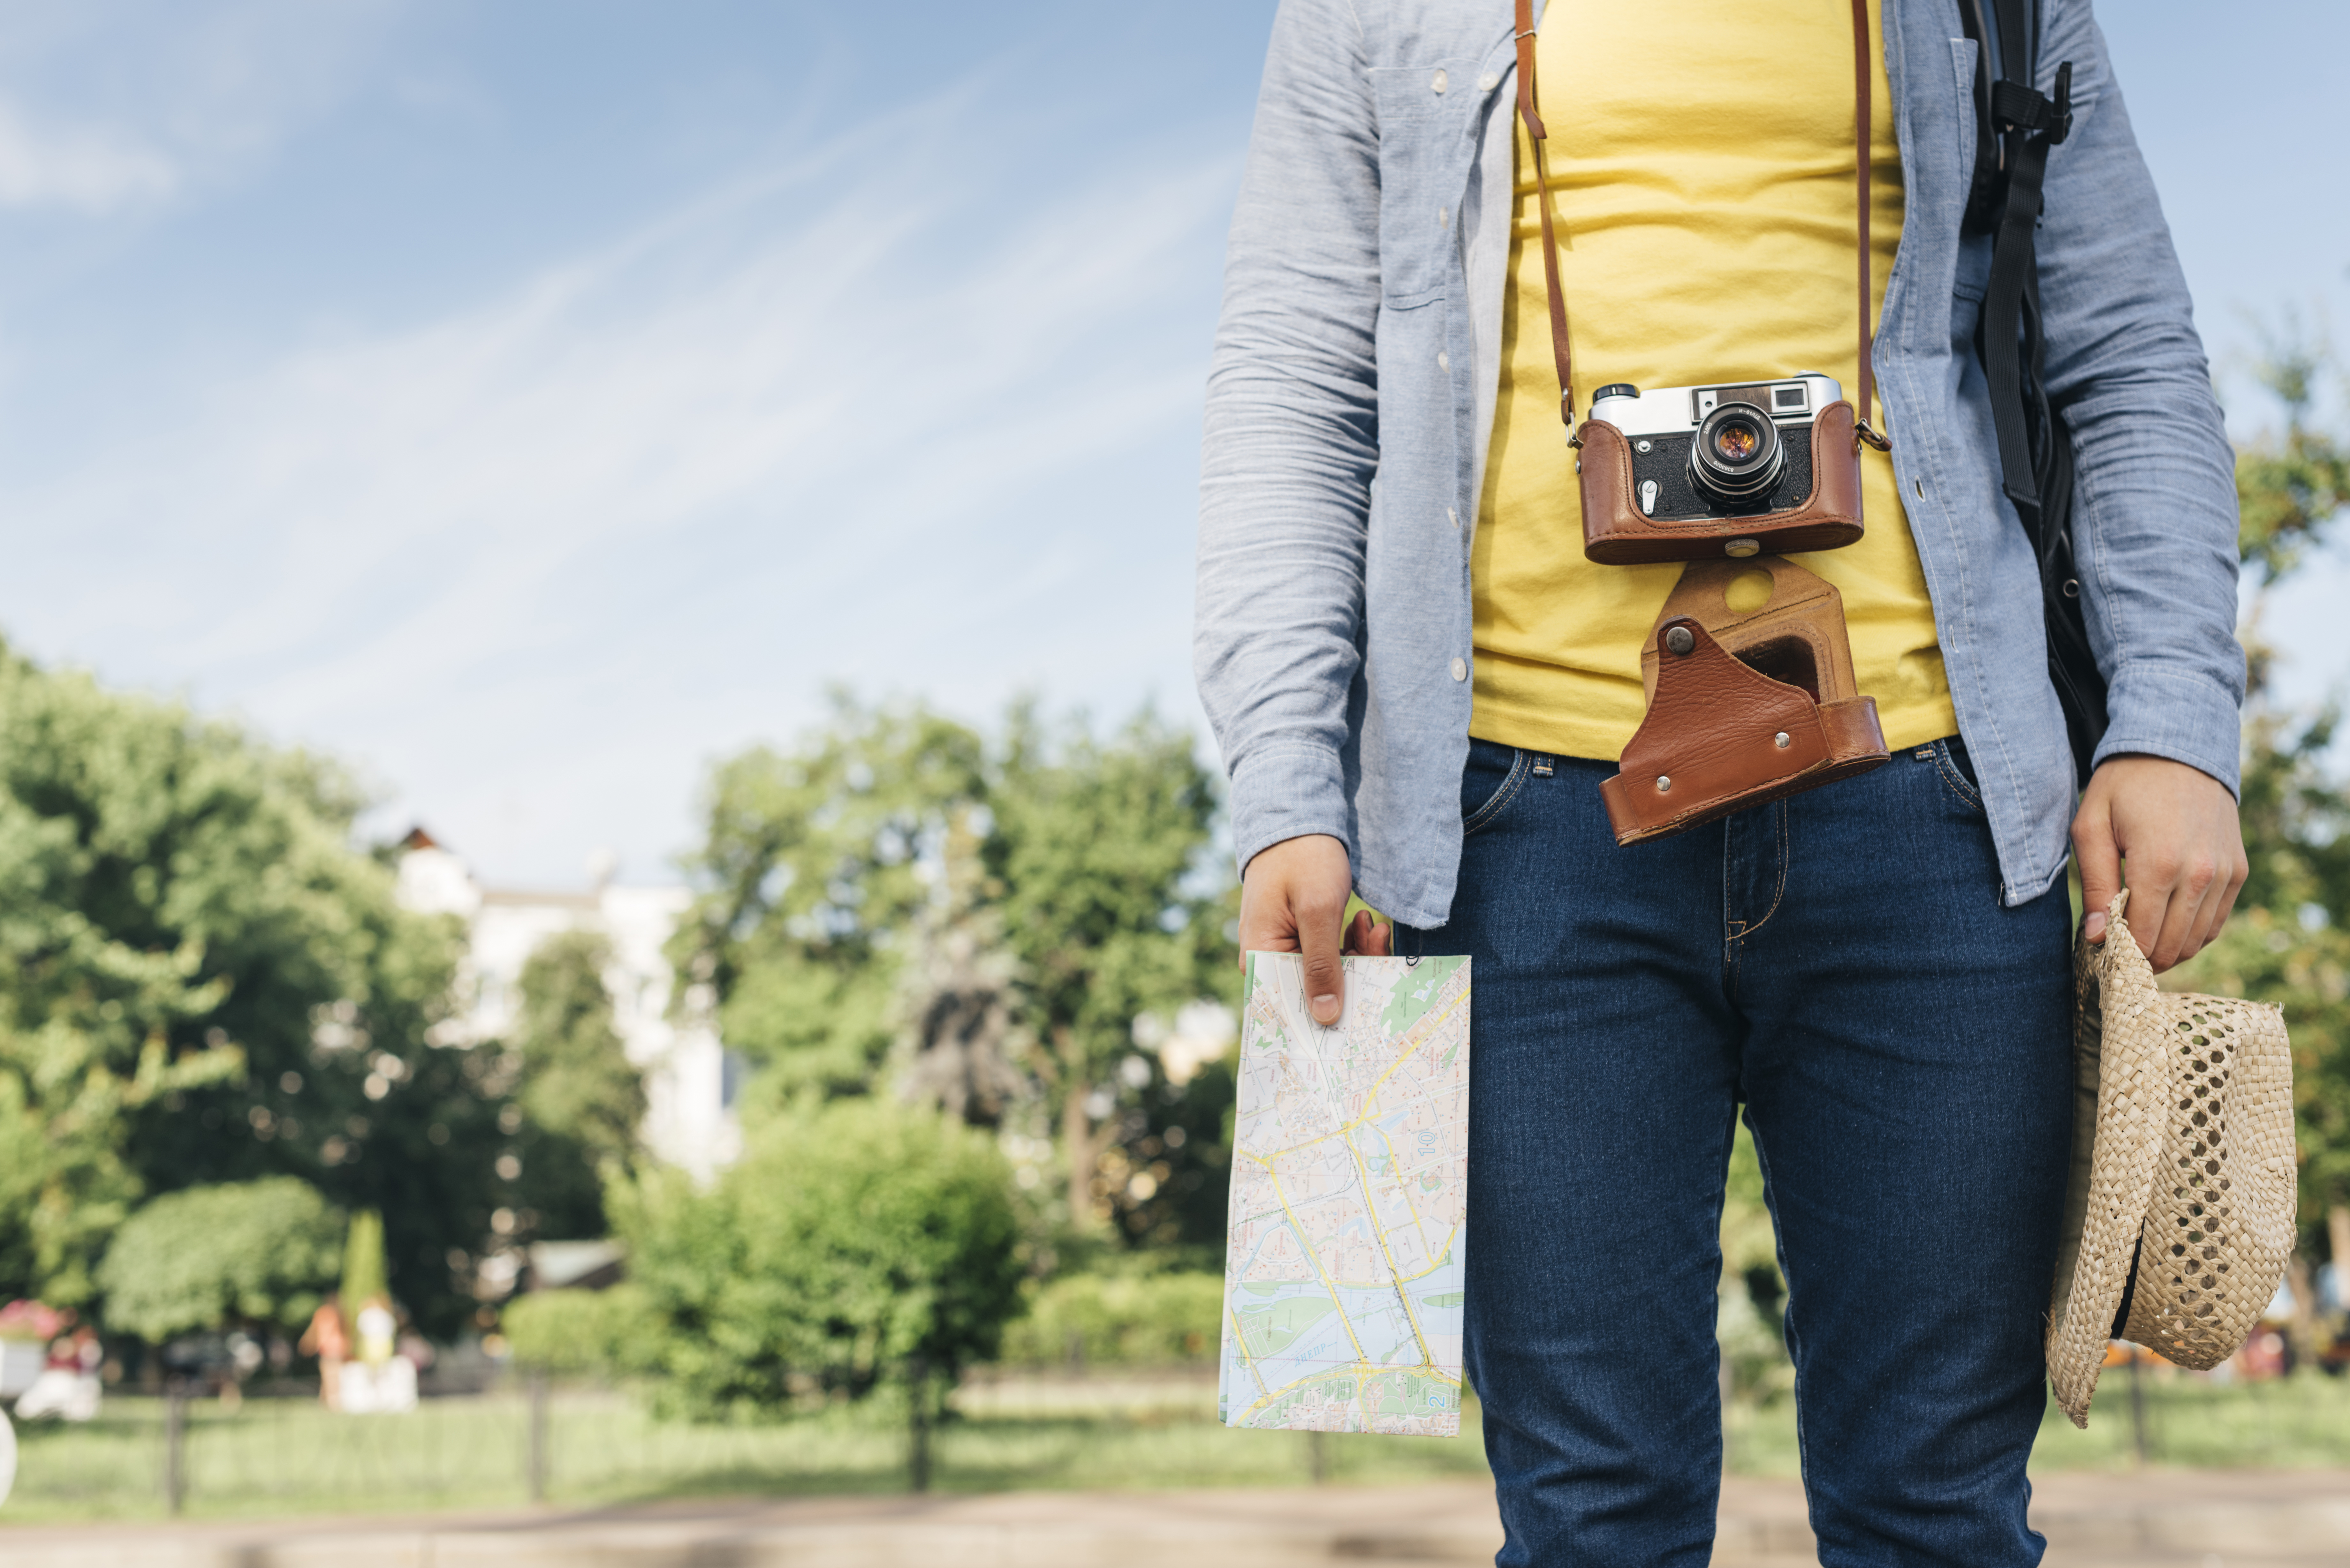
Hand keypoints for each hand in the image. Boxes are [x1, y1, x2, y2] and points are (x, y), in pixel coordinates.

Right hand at [1238, 834, 1390, 1023]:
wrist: (1301, 817)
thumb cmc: (1303, 859)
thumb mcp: (1318, 912)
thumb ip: (1321, 965)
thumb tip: (1325, 1017)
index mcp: (1259, 956)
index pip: (1288, 1005)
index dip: (1324, 1015)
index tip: (1363, 1011)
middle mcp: (1268, 957)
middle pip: (1313, 990)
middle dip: (1353, 974)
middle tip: (1380, 944)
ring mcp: (1285, 946)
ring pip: (1328, 973)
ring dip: (1358, 955)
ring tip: (1373, 926)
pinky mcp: (1303, 936)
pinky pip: (1330, 954)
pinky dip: (1352, 943)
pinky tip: (1365, 922)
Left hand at [2072, 754, 2248, 972]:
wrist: (2178, 749)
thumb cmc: (2124, 787)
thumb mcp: (2091, 828)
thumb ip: (2094, 885)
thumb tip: (2097, 938)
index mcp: (2159, 865)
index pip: (2143, 938)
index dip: (2119, 953)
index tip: (2100, 949)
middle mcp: (2200, 874)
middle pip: (2172, 947)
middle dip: (2142, 958)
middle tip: (2117, 949)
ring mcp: (2225, 874)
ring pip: (2197, 940)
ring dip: (2168, 949)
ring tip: (2139, 938)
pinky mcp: (2238, 871)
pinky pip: (2216, 922)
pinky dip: (2192, 932)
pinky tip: (2167, 923)